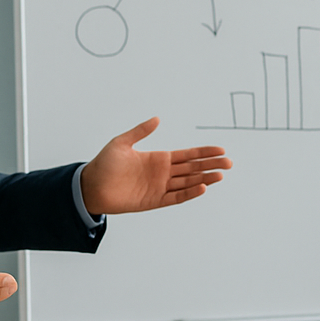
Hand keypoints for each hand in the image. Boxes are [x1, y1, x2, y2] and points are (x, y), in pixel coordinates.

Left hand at [80, 117, 230, 214]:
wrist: (90, 187)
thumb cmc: (103, 165)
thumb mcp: (122, 142)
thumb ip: (140, 131)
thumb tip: (157, 118)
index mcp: (157, 159)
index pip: (187, 155)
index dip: (204, 152)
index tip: (220, 149)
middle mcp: (162, 173)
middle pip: (193, 169)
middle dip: (211, 165)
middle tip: (229, 162)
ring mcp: (159, 188)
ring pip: (188, 183)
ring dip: (205, 179)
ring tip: (221, 174)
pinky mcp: (154, 201)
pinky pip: (176, 197)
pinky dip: (189, 193)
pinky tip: (202, 187)